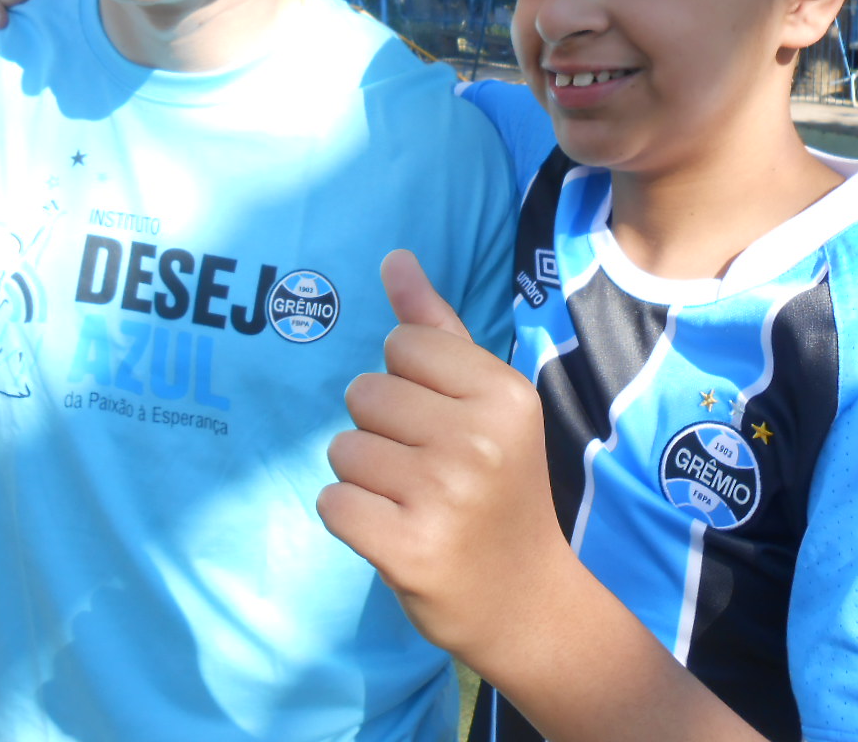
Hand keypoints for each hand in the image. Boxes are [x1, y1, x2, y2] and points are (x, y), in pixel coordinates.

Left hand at [318, 250, 571, 662]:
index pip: (401, 345)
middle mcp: (478, 439)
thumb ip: (436, 329)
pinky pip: (332, 502)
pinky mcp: (407, 548)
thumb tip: (394, 259)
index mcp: (503, 394)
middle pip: (365, 394)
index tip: (442, 423)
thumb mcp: (485, 402)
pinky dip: (350, 517)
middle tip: (429, 470)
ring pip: (343, 447)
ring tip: (412, 501)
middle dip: (382, 430)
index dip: (408, 383)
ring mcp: (443, 496)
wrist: (525, 599)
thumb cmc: (498, 488)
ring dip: (364, 475)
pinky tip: (393, 530)